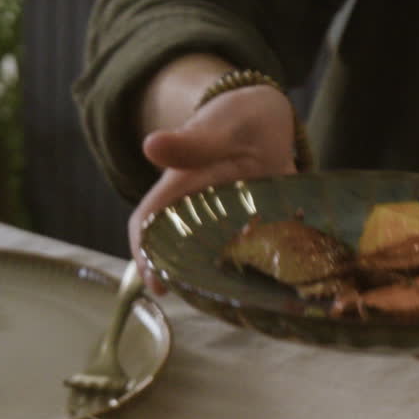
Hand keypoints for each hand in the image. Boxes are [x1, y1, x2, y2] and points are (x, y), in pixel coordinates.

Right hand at [129, 83, 296, 288]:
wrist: (264, 117)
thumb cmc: (234, 119)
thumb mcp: (215, 126)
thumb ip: (190, 142)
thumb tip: (151, 146)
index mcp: (178, 187)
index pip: (148, 224)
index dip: (145, 255)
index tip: (156, 285)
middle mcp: (197, 209)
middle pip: (177, 249)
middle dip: (182, 276)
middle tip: (200, 302)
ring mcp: (225, 220)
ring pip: (213, 257)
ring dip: (219, 278)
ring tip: (236, 301)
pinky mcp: (253, 225)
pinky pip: (251, 253)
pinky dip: (257, 269)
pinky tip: (274, 287)